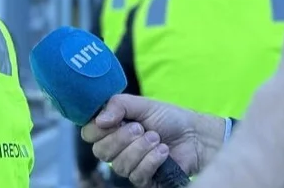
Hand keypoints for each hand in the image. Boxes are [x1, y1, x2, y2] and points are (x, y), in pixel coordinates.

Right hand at [80, 94, 223, 186]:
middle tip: (141, 128)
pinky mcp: (143, 179)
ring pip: (119, 165)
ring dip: (140, 149)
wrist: (195, 135)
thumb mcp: (143, 104)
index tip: (117, 120)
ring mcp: (129, 165)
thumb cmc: (169, 118)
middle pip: (100, 151)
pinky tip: (163, 151)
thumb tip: (99, 120)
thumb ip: (118, 105)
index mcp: (112, 128)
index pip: (89, 133)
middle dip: (122, 138)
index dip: (99, 129)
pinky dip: (151, 161)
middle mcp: (116, 148)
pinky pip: (137, 175)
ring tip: (157, 138)